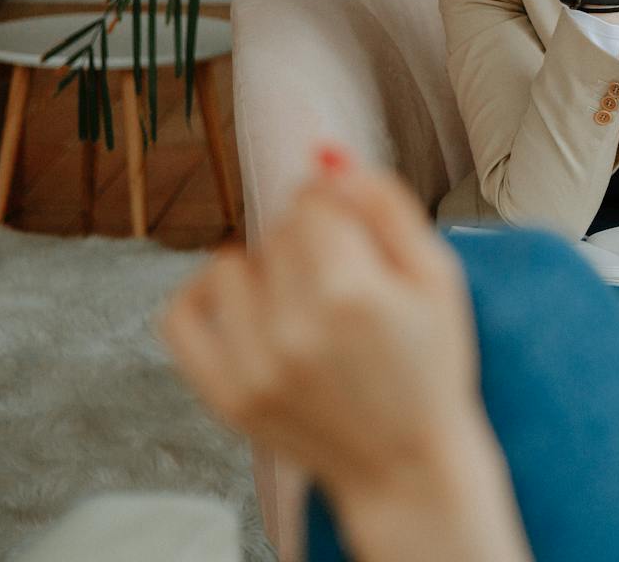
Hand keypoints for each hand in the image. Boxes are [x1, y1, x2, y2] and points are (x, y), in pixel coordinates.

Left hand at [158, 147, 524, 561]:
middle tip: (345, 284)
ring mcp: (252, 367)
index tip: (362, 243)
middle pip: (278, 230)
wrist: (406, 463)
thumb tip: (324, 154)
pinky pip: (180, 315)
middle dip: (311, 241)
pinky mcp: (224, 396)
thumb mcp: (438, 275)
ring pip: (230, 263)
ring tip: (301, 302)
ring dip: (263, 269)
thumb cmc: (432, 365)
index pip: (314, 200)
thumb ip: (385, 204)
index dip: (342, 211)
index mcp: (353, 294)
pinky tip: (246, 306)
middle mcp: (294, 330)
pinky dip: (207, 297)